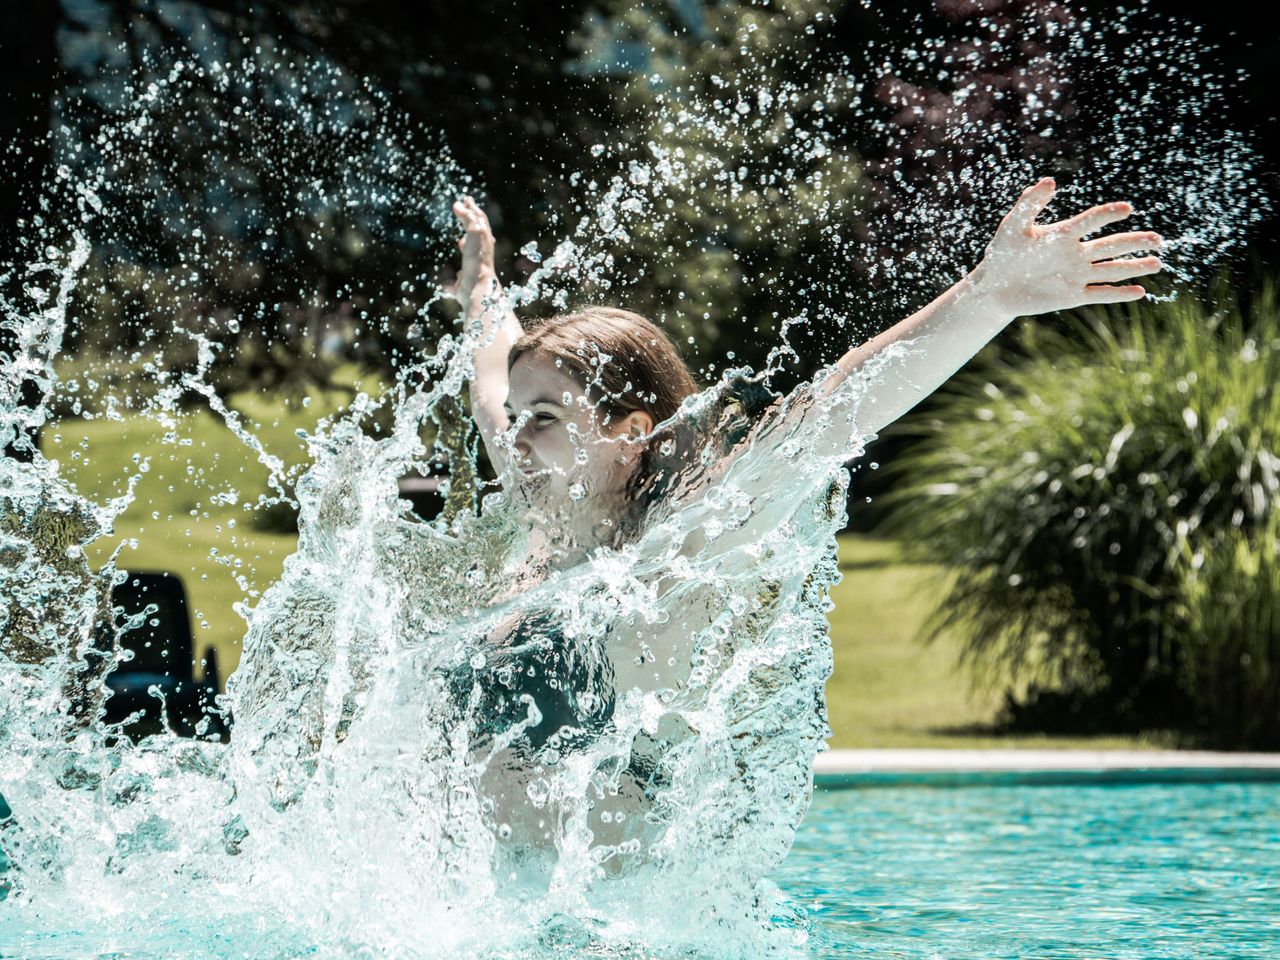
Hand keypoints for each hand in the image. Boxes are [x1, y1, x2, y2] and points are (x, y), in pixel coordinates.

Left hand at [443, 195, 496, 302]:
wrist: (478, 291)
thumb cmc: (470, 294)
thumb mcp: (459, 288)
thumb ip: (453, 285)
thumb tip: (444, 285)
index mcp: (481, 262)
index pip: (477, 249)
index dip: (468, 244)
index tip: (459, 243)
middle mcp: (484, 250)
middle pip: (481, 229)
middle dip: (475, 218)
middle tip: (468, 206)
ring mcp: (482, 242)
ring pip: (479, 222)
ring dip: (471, 211)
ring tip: (465, 200)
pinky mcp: (477, 236)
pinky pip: (472, 220)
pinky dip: (465, 213)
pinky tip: (458, 206)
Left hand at [972, 177, 1163, 316]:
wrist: (993, 286)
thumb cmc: (1002, 253)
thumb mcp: (1013, 226)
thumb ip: (1029, 204)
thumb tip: (1050, 181)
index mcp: (1064, 234)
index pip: (1092, 221)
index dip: (1107, 214)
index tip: (1126, 209)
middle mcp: (1075, 253)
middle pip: (1111, 246)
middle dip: (1134, 242)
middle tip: (1157, 240)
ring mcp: (1076, 275)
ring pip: (1111, 270)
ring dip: (1134, 267)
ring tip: (1157, 263)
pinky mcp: (1072, 296)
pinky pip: (1099, 294)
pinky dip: (1118, 294)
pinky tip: (1139, 291)